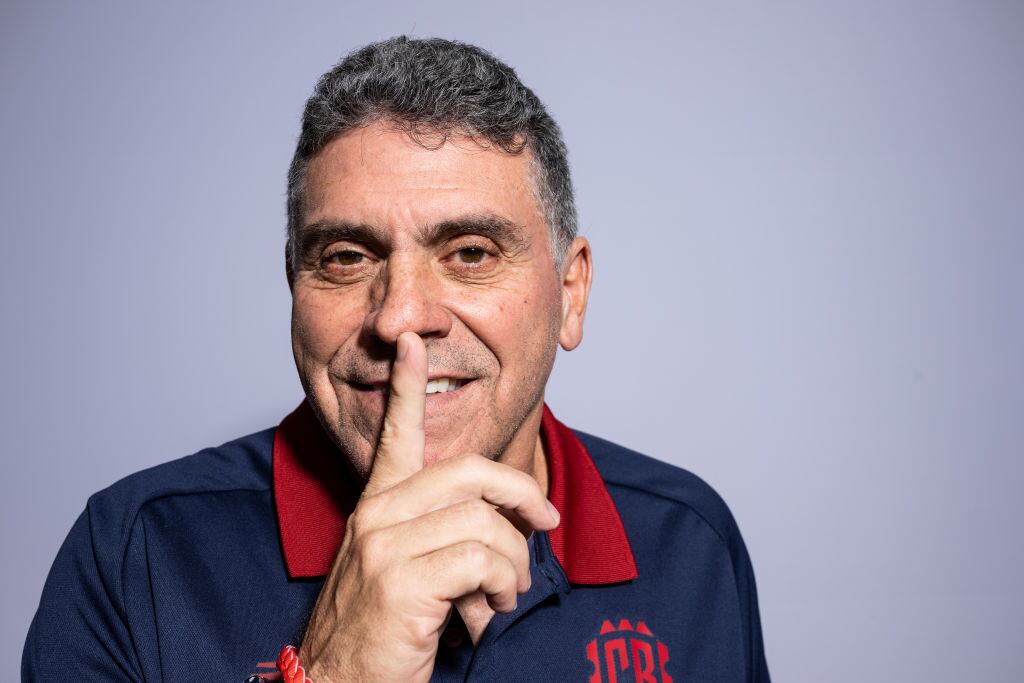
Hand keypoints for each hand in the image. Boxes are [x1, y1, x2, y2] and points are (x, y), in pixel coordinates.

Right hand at [297, 332, 559, 682]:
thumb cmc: (382, 632)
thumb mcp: (411, 571)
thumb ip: (447, 536)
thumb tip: (511, 528)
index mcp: (379, 505)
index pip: (396, 435)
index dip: (405, 387)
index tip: (411, 343)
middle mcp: (377, 515)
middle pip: (471, 473)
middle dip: (523, 496)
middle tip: (543, 526)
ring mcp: (384, 545)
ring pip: (486, 522)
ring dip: (513, 566)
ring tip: (502, 596)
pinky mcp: (399, 580)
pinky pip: (481, 560)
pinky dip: (500, 589)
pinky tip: (487, 615)